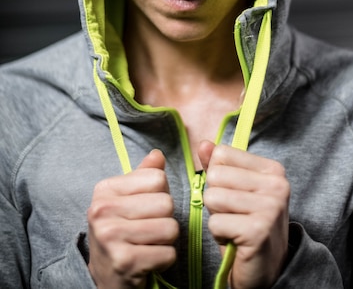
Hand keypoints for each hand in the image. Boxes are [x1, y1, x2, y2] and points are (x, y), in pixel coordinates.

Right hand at [87, 149, 178, 288]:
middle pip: (167, 203)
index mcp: (105, 189)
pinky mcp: (124, 262)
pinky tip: (148, 261)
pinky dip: (164, 259)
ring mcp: (111, 237)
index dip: (160, 194)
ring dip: (166, 240)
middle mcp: (102, 211)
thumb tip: (157, 155)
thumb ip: (144, 175)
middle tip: (148, 230)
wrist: (104, 277)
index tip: (145, 209)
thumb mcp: (128, 199)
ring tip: (148, 244)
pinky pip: (168, 253)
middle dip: (166, 219)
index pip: (158, 178)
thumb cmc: (122, 231)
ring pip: (171, 228)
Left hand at [199, 141, 289, 288]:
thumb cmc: (246, 226)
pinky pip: (215, 222)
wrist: (266, 270)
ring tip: (234, 227)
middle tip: (234, 215)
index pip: (223, 154)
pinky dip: (219, 235)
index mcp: (272, 169)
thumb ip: (218, 165)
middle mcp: (277, 184)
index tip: (236, 197)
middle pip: (216, 175)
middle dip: (216, 199)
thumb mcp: (234, 190)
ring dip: (217, 217)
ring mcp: (270, 207)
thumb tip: (204, 143)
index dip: (219, 178)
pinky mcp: (258, 230)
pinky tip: (235, 240)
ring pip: (213, 197)